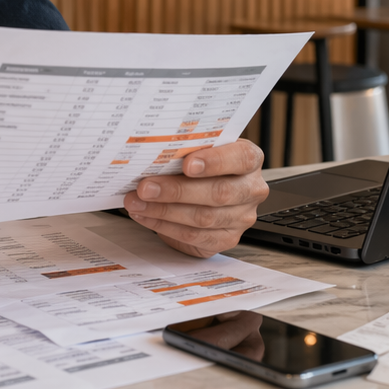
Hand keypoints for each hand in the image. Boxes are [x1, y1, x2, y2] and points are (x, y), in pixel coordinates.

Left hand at [124, 139, 268, 257]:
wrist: (203, 187)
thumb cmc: (200, 163)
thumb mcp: (198, 148)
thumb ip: (187, 149)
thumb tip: (154, 153)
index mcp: (249, 159)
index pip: (241, 159)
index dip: (215, 162)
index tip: (187, 164)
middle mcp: (251, 189)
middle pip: (219, 193)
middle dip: (177, 191)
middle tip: (145, 187)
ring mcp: (242, 217)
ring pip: (204, 218)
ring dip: (164, 211)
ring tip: (137, 202)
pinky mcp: (226, 239)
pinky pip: (195, 236)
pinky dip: (165, 226)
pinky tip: (146, 216)